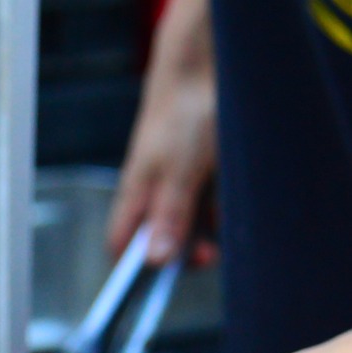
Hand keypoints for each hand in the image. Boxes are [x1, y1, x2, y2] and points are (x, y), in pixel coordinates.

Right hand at [107, 0, 216, 265]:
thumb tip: (154, 262)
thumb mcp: (176, 171)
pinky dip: (222, 207)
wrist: (209, 65)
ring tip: (222, 212)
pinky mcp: (203, 177)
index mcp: (136, 199)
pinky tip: (229, 193)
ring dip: (210, 230)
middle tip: (208, 254)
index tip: (158, 286)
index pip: (123, 249)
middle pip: (162, 244)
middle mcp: (155, 197)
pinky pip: (212, 206)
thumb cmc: (182, 113)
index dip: (135, 272)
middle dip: (185, 254)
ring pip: (192, 226)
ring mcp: (179, 186)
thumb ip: (167, 215)